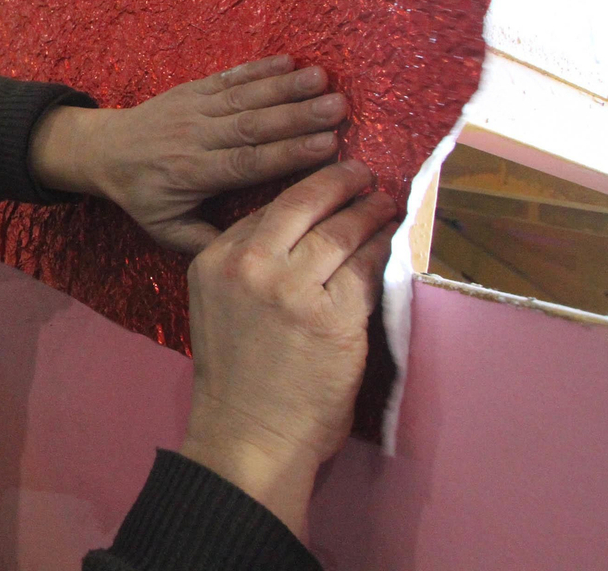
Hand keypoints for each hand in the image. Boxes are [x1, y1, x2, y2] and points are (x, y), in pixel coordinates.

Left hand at [30, 55, 347, 250]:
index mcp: (194, 173)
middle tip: (340, 108)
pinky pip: (229, 77)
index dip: (287, 153)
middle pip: (253, 125)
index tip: (327, 146)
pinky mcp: (194, 88)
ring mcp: (195, 108)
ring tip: (324, 80)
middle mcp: (197, 137)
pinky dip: (259, 68)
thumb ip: (205, 242)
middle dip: (298, 116)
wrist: (104, 151)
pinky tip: (290, 61)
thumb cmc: (142, 195)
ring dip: (286, 86)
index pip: (246, 163)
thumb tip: (253, 257)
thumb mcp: (165, 228)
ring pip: (245, 97)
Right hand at [177, 160, 397, 541]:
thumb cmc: (236, 378)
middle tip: (360, 171)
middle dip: (337, 180)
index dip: (301, 192)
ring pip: (340, 231)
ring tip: (384, 202)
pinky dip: (384, 248)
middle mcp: (248, 265)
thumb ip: (246, 267)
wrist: (248, 435)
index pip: (265, 209)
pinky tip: (394, 238)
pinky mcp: (332, 315)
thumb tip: (297, 235)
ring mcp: (291, 288)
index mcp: (213, 260)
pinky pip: (367, 268)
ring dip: (368, 211)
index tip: (322, 182)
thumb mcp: (219, 305)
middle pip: (301, 203)